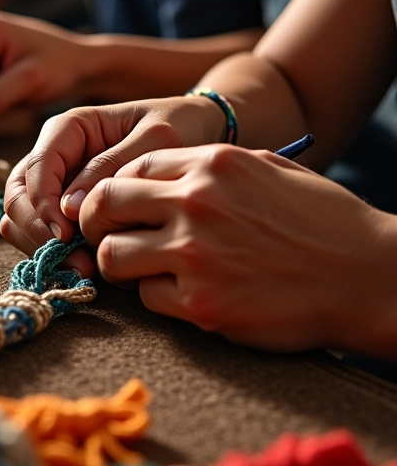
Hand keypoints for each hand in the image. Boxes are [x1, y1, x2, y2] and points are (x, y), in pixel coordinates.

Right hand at [0, 96, 225, 274]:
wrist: (200, 132)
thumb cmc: (180, 126)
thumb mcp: (157, 139)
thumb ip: (113, 167)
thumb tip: (69, 208)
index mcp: (69, 128)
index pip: (37, 166)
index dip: (42, 203)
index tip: (65, 233)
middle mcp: (55, 155)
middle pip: (18, 196)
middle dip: (36, 231)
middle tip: (73, 261)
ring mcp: (57, 184)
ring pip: (20, 218)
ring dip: (41, 247)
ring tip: (83, 269)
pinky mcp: (67, 209)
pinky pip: (41, 233)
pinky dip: (54, 253)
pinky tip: (87, 267)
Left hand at [78, 145, 396, 356]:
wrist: (368, 276)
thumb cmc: (320, 221)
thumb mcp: (265, 168)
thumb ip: (206, 167)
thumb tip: (152, 176)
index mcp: (211, 163)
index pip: (127, 168)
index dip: (113, 190)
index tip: (117, 209)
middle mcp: (196, 202)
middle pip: (102, 205)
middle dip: (96, 224)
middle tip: (110, 238)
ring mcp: (195, 253)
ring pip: (111, 255)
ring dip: (120, 264)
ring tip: (143, 269)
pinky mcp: (202, 302)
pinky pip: (147, 298)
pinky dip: (156, 297)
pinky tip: (185, 293)